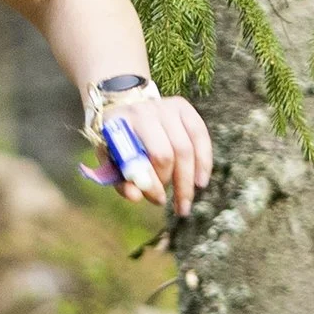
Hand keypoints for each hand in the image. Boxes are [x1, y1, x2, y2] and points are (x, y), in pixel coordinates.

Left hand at [91, 91, 212, 216]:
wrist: (123, 108)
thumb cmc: (117, 142)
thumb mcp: (110, 161)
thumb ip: (120, 180)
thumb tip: (136, 197)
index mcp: (122, 123)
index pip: (144, 158)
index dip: (154, 183)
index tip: (159, 201)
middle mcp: (146, 111)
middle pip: (170, 153)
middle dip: (177, 184)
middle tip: (179, 206)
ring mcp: (166, 107)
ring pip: (187, 148)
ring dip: (189, 179)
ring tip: (186, 201)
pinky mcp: (183, 107)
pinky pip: (200, 135)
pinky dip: (203, 161)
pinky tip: (201, 181)